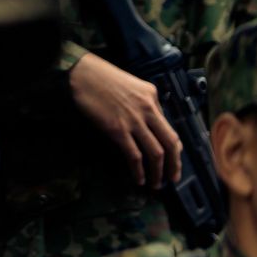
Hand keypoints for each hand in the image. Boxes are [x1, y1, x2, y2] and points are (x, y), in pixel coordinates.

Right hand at [70, 52, 182, 188]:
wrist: (80, 72)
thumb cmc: (101, 77)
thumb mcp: (132, 85)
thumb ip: (144, 104)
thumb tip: (150, 125)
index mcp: (153, 97)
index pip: (171, 128)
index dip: (175, 149)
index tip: (175, 161)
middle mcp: (148, 110)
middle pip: (170, 143)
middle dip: (175, 164)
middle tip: (174, 178)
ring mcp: (134, 121)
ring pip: (156, 153)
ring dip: (158, 172)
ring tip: (157, 184)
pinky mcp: (118, 130)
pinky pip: (134, 155)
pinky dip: (139, 170)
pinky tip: (139, 179)